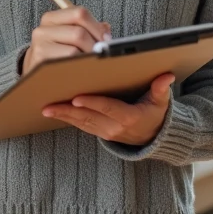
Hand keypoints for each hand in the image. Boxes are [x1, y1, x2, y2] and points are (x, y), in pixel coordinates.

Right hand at [21, 6, 110, 75]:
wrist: (36, 72)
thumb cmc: (58, 52)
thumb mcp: (70, 35)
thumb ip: (89, 29)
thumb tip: (106, 30)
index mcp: (51, 18)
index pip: (80, 13)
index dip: (97, 27)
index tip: (106, 40)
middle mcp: (42, 30)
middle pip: (79, 33)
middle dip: (95, 46)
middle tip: (100, 55)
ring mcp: (39, 46)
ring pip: (73, 51)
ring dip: (86, 59)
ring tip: (90, 63)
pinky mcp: (40, 63)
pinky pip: (67, 64)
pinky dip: (78, 68)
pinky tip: (80, 71)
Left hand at [42, 73, 175, 145]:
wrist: (153, 137)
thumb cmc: (155, 114)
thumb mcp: (161, 103)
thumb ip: (161, 89)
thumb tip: (166, 77)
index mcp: (129, 117)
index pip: (107, 108)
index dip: (92, 103)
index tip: (76, 97)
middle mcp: (115, 127)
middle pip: (88, 117)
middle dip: (68, 110)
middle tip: (49, 104)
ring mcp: (105, 132)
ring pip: (81, 123)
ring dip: (63, 116)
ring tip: (46, 108)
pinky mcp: (99, 133)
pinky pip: (81, 126)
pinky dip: (67, 119)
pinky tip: (54, 112)